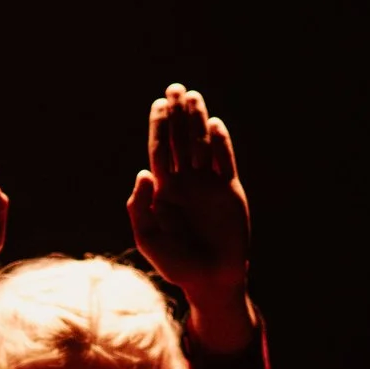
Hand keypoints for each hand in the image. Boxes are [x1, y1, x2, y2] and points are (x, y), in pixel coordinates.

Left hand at [127, 84, 251, 346]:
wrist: (210, 280)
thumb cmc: (175, 264)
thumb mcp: (148, 238)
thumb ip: (139, 208)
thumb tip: (142, 172)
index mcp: (164, 190)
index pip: (159, 150)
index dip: (158, 126)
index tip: (158, 104)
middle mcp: (186, 183)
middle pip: (180, 140)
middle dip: (177, 115)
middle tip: (174, 88)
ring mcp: (208, 185)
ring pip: (201, 144)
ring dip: (197, 121)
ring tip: (193, 96)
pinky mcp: (230, 191)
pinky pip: (224, 160)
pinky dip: (220, 142)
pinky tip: (214, 125)